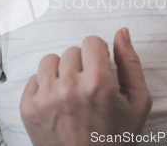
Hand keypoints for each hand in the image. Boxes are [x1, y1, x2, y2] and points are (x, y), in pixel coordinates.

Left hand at [20, 28, 151, 145]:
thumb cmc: (117, 137)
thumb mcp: (138, 102)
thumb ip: (131, 63)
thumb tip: (121, 31)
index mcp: (97, 83)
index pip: (91, 41)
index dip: (99, 55)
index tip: (100, 70)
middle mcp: (68, 87)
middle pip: (71, 51)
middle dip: (81, 64)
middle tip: (88, 87)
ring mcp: (45, 98)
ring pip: (49, 60)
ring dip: (61, 72)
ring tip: (71, 92)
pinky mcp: (28, 108)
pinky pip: (33, 78)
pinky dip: (45, 87)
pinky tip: (57, 103)